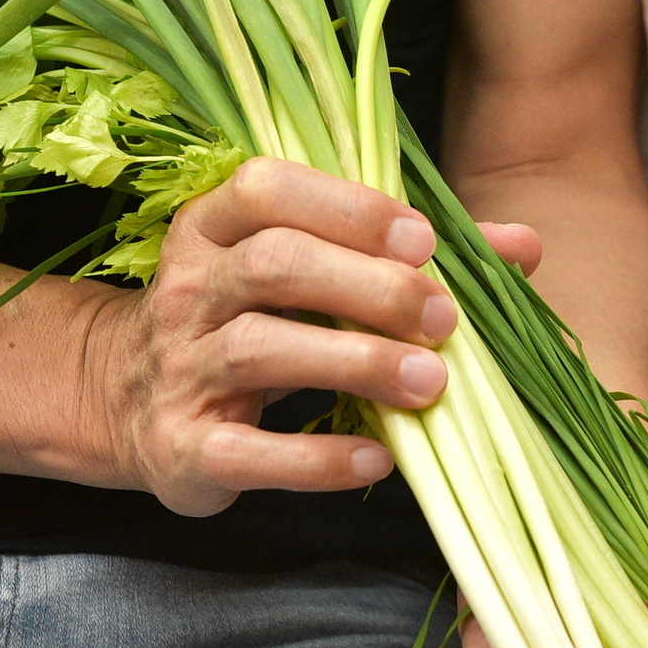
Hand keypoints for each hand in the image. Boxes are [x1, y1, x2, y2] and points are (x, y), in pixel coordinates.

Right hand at [77, 156, 538, 515]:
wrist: (126, 407)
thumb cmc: (245, 324)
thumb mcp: (306, 275)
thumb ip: (405, 256)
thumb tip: (522, 247)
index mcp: (212, 228)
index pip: (265, 189)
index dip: (348, 208)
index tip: (424, 240)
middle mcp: (187, 289)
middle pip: (274, 264)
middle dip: (369, 287)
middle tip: (443, 318)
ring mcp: (178, 369)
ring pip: (261, 349)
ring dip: (356, 362)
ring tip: (430, 383)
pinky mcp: (181, 447)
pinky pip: (248, 452)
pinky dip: (317, 458)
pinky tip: (378, 457)